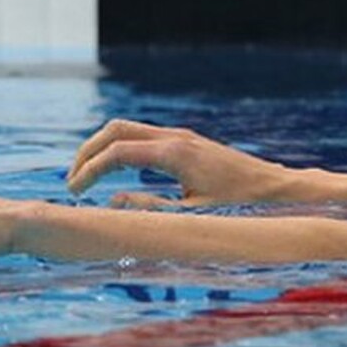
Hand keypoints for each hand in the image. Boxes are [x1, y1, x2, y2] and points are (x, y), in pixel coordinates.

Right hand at [66, 120, 294, 206]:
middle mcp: (175, 137)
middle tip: (72, 182)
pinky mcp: (186, 142)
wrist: (275, 189)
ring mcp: (180, 136)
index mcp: (174, 154)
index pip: (117, 152)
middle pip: (115, 130)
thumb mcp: (192, 216)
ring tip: (87, 178)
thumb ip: (149, 210)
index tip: (74, 193)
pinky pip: (142, 136)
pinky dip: (120, 148)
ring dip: (103, 148)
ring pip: (127, 129)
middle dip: (88, 152)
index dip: (89, 171)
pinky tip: (115, 172)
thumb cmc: (239, 207)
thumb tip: (110, 205)